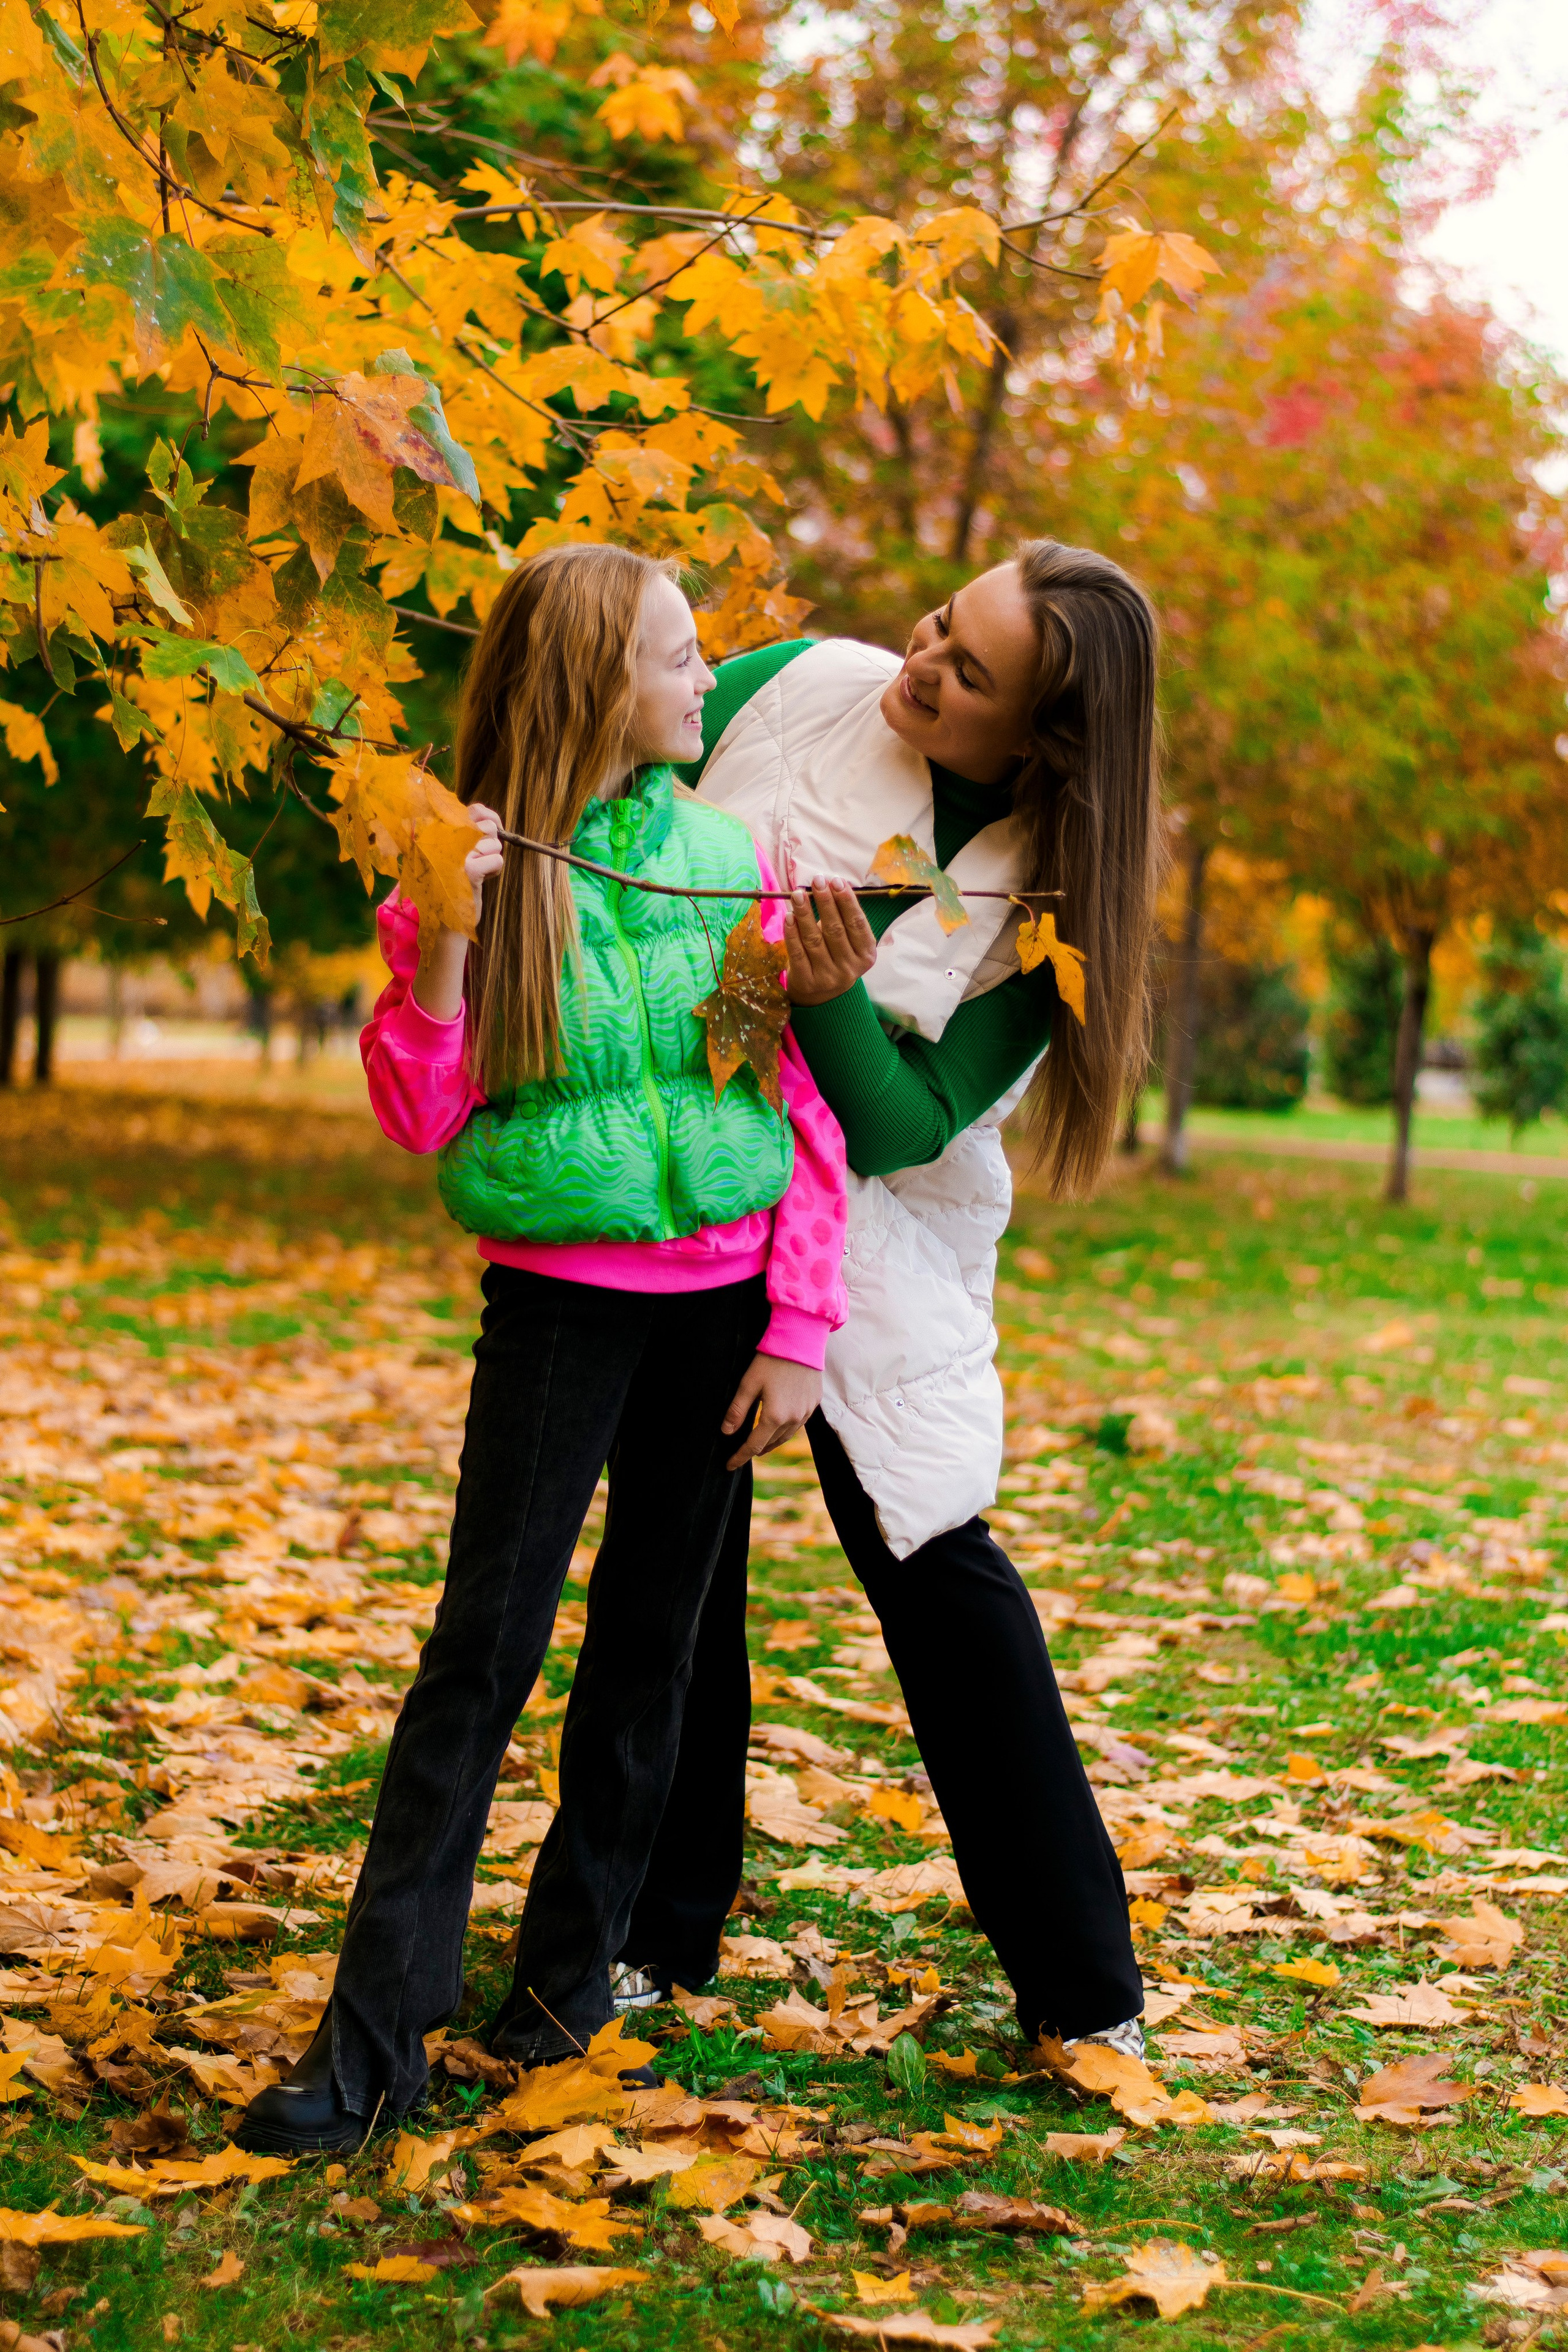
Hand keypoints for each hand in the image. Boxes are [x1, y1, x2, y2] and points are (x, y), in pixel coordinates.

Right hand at [413, 802, 504, 1020]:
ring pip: (495, 844)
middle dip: (492, 843)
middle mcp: (444, 838)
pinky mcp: (468, 870)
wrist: (445, 920)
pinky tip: (482, 881)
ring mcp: (455, 854)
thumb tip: (490, 818)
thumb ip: (468, 833)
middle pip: (489, 827)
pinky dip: (495, 871)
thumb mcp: (455, 853)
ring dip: (492, 859)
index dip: (488, 817)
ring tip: (477, 873)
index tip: (494, 827)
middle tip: (481, 859)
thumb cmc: (453, 884)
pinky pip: (497, 860)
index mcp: (440, 831)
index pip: (473, 809)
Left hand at [721, 1353, 820, 1470]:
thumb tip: (726, 1431)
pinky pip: (798, 1425)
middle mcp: (793, 1419)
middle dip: (755, 1450)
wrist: (802, 1339)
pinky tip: (779, 1426)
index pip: (754, 1445)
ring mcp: (806, 1412)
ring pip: (786, 1436)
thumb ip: (737, 1410)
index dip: (740, 1457)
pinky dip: (785, 1430)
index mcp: (774, 1416)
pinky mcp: (814, 1403)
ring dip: (771, 1442)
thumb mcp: (748, 1383)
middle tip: (742, 1453)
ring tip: (760, 1444)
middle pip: (771, 1443)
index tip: (729, 1466)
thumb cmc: (771, 1359)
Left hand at [782, 878, 877, 1006]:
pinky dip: (791, 933)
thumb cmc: (836, 956)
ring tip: (798, 894)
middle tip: (817, 881)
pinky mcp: (807, 981)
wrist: (821, 994)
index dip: (847, 901)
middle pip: (835, 929)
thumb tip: (833, 884)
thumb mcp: (849, 942)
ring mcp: (828, 977)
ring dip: (805, 913)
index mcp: (866, 955)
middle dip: (825, 902)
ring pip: (814, 939)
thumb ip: (844, 917)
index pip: (856, 924)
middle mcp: (850, 968)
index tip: (836, 881)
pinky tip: (789, 917)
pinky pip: (797, 953)